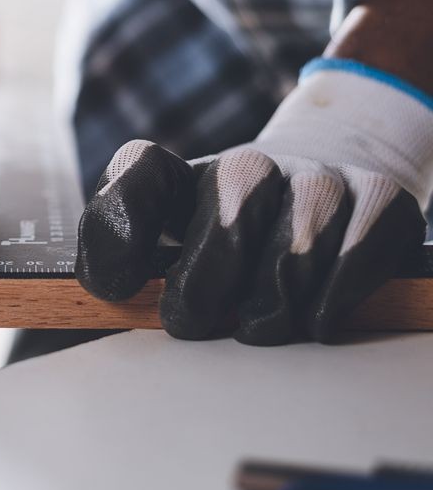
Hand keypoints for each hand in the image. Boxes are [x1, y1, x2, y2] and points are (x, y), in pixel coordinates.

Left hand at [77, 61, 432, 343]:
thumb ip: (122, 259)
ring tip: (257, 324)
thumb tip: (111, 288)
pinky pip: (353, 258)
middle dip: (204, 290)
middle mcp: (248, 165)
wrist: (322, 183)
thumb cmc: (226, 236)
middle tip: (196, 323)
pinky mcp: (378, 197)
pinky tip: (312, 318)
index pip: (141, 170)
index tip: (116, 286)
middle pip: (226, 222)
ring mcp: (316, 177)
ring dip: (271, 306)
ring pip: (293, 252)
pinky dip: (329, 302)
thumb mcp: (167, 243)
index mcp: (182, 176)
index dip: (121, 227)